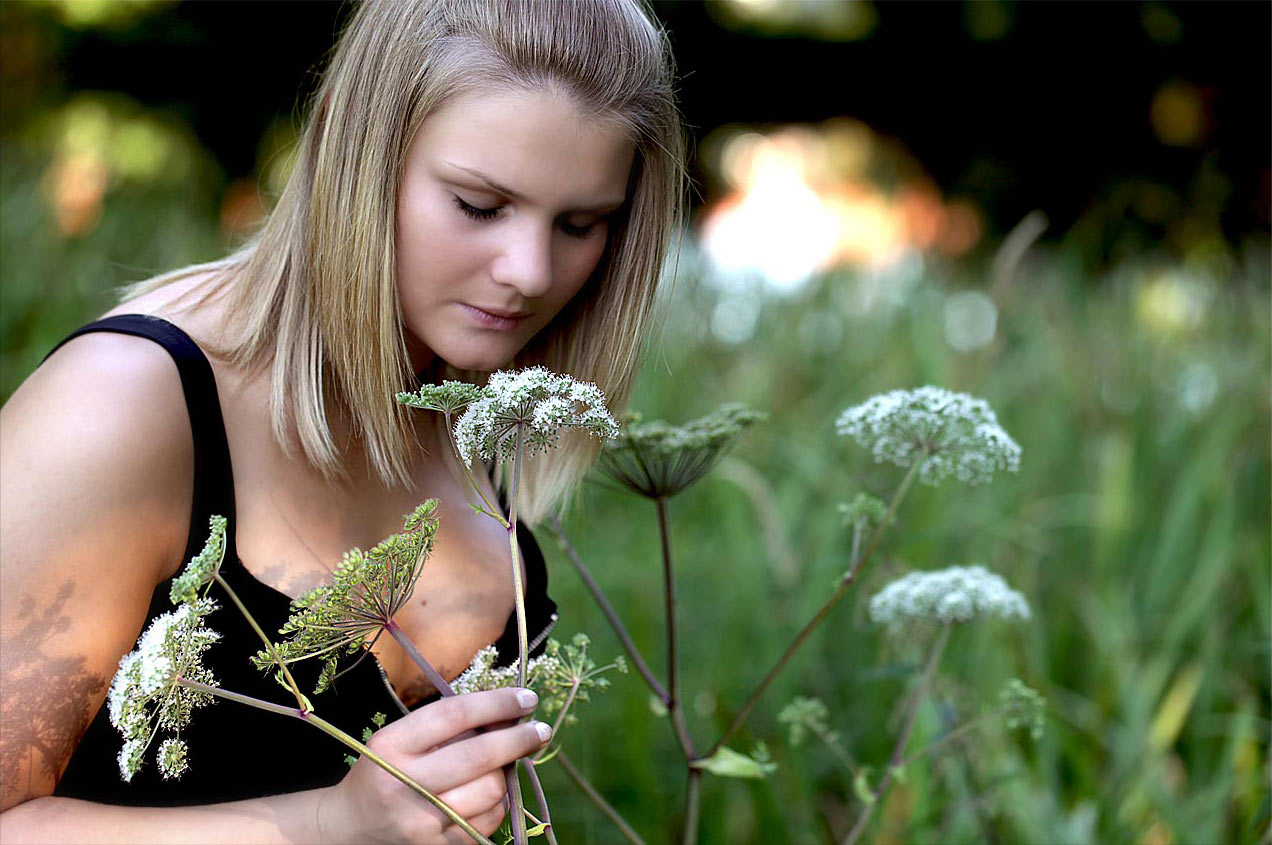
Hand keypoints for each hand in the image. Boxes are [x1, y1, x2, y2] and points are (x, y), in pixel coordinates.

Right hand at [315, 687, 548, 843]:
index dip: (497, 704)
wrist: (351, 827)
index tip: (528, 698)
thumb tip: (510, 714)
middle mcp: (403, 784)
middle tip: (541, 730)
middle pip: (478, 757)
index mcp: (393, 745)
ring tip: (500, 767)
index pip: (454, 715)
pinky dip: (496, 805)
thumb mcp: (402, 739)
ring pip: (489, 792)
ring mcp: (420, 823)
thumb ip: (450, 726)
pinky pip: (487, 823)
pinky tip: (487, 795)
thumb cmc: (386, 771)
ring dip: (505, 775)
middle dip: (518, 740)